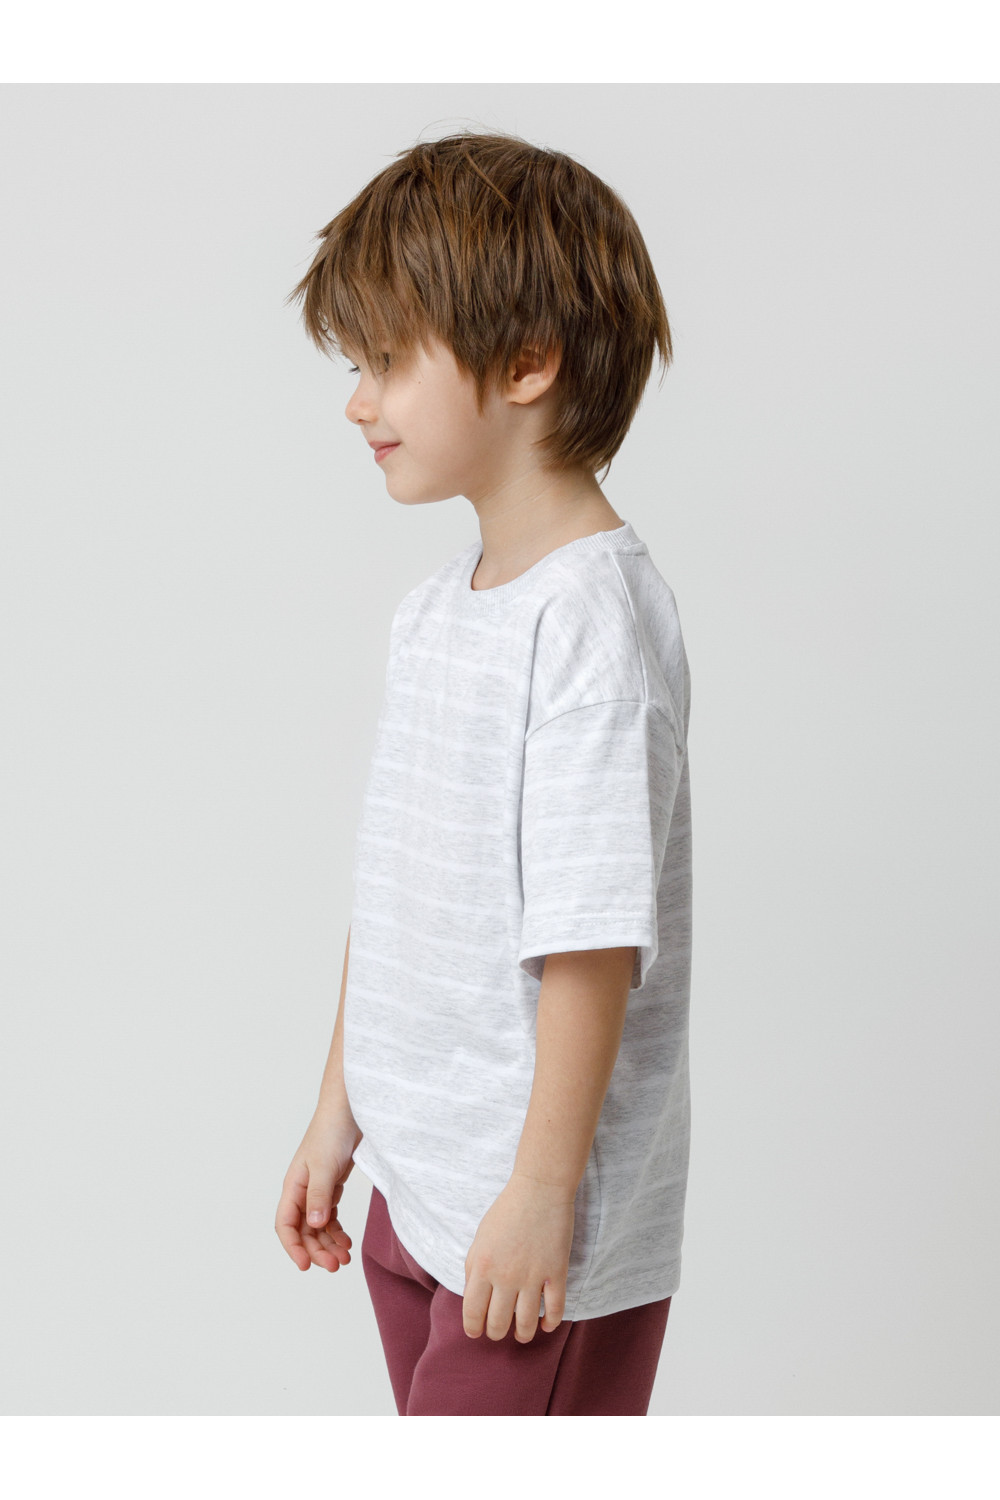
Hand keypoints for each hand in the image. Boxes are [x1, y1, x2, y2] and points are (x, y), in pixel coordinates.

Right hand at [275, 1105, 362, 1271]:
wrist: (350, 1110)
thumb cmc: (332, 1131)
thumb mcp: (325, 1164)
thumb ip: (319, 1195)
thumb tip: (313, 1224)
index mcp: (293, 1186)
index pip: (285, 1225)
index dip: (293, 1247)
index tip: (306, 1265)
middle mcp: (302, 1191)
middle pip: (303, 1231)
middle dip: (317, 1250)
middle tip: (336, 1265)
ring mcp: (317, 1190)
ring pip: (318, 1227)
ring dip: (329, 1244)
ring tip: (345, 1258)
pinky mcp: (332, 1186)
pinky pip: (330, 1217)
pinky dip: (337, 1231)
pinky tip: (347, 1241)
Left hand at [463, 1173, 575, 1341]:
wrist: (539, 1189)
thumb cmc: (506, 1211)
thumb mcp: (480, 1238)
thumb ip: (473, 1269)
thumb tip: (473, 1298)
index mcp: (482, 1267)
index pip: (473, 1313)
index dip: (473, 1328)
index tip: (476, 1332)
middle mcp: (505, 1277)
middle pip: (498, 1323)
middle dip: (496, 1333)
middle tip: (498, 1331)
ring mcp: (532, 1276)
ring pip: (526, 1324)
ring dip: (523, 1334)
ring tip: (522, 1334)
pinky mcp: (556, 1272)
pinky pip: (555, 1309)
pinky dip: (550, 1323)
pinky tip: (545, 1324)